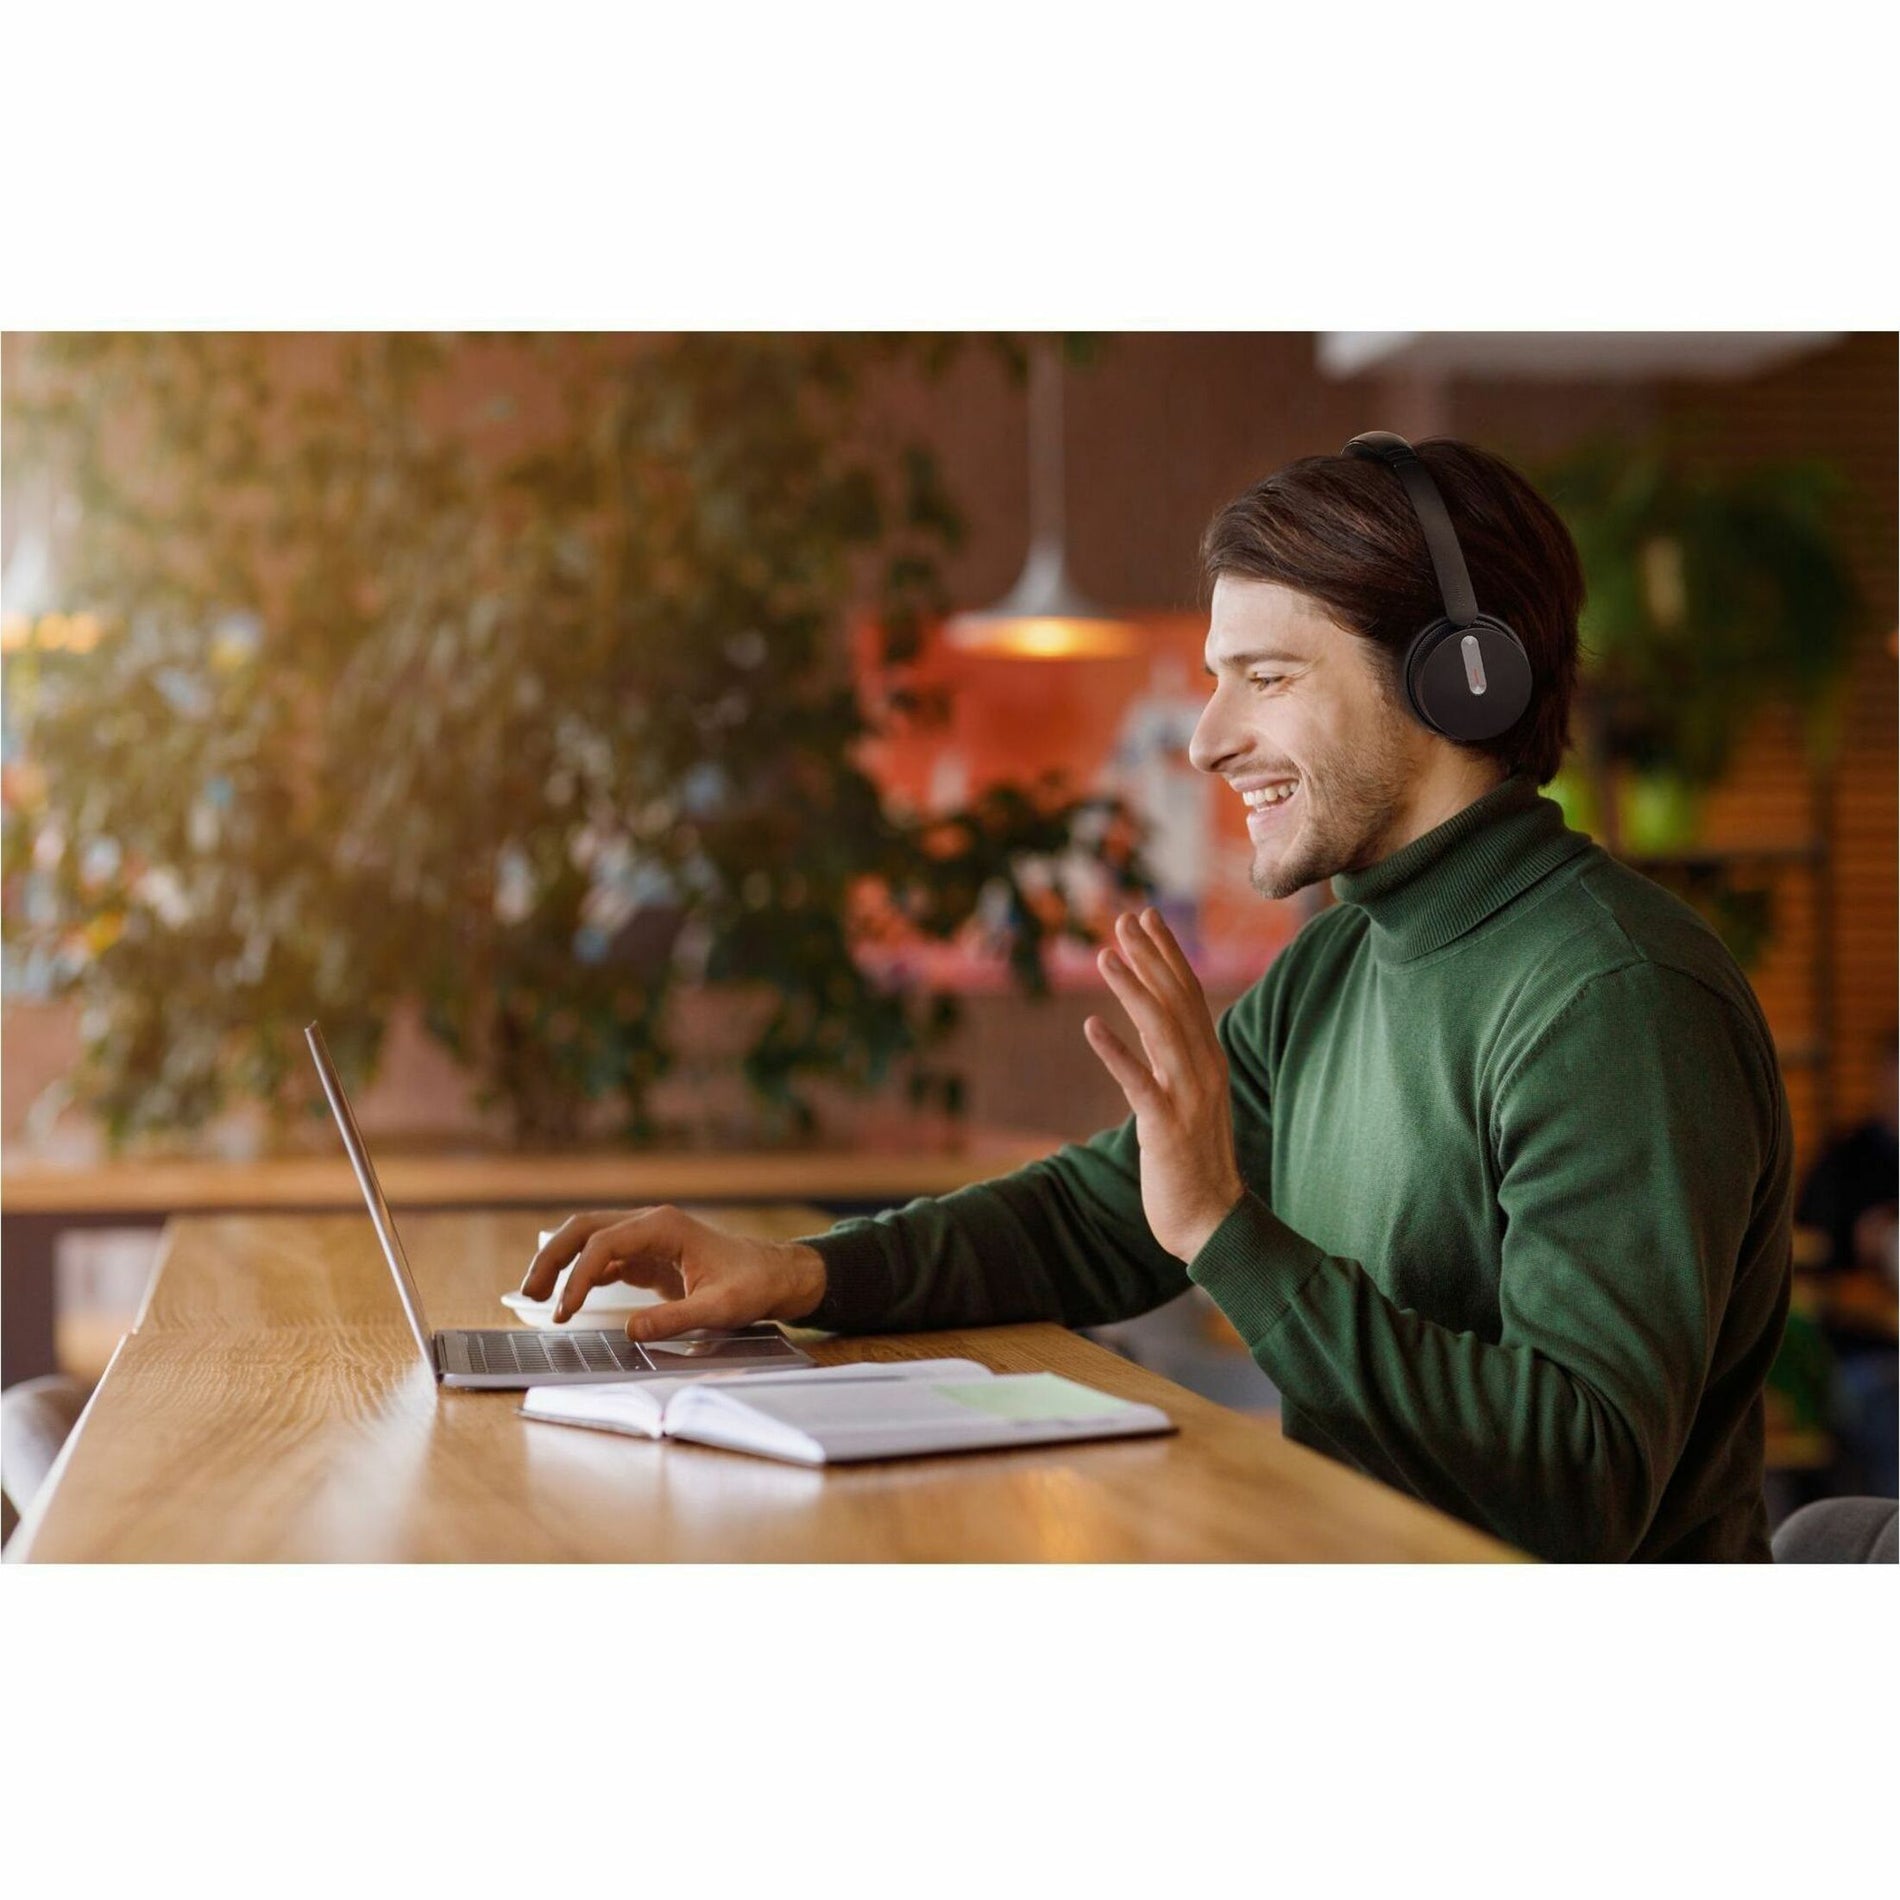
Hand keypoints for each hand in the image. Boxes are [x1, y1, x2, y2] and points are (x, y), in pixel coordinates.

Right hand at [519, 1207, 828, 1341]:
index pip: (604, 1243)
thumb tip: (630, 1332)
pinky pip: (604, 1259)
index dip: (578, 1277)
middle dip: (552, 1257)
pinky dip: (581, 1276)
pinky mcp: (647, 1256)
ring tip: (537, 1298)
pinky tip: (569, 1301)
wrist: (774, 1275)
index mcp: (664, 1227)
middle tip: (529, 1294)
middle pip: (585, 1229)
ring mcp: (646, 1238)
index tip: (565, 1312)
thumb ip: (675, 1320)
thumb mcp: (719, 1308)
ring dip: (561, 1263)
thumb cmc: (752, 1285)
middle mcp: (650, 1224)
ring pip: (589, 1240)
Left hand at [1083, 907, 1245, 1261]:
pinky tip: (1090, 1026)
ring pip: (1161, 1030)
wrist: (1211, 1221)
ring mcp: (1188, 1097)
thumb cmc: (1193, 1161)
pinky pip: (1139, 1082)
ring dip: (1133, 989)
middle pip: (1177, 1001)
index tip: (1145, 918)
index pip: (1189, 995)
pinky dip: (1116, 1052)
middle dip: (1150, 957)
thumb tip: (1157, 1022)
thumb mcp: (1187, 1099)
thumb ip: (1175, 1060)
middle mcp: (1204, 1070)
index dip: (1167, 954)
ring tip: (1104, 955)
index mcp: (1209, 1061)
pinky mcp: (1166, 1127)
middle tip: (1123, 919)